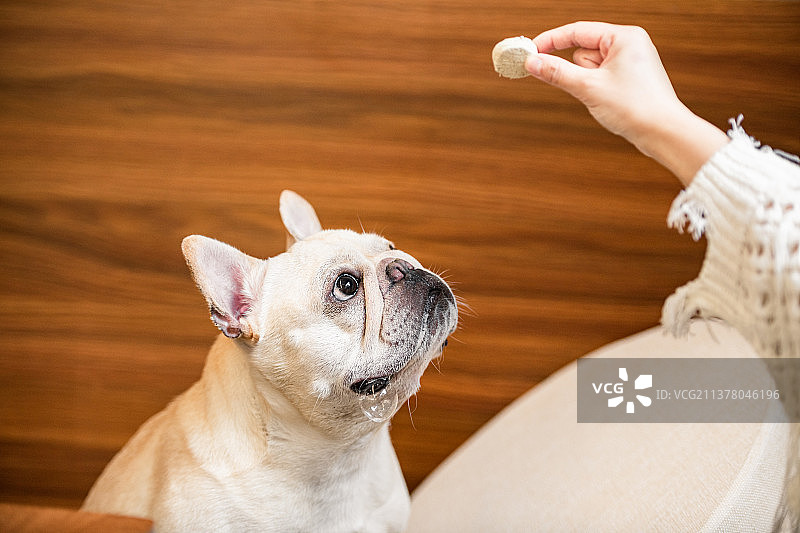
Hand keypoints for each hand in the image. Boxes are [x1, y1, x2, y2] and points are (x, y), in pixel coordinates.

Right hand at [526, 22, 727, 184]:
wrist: (664, 133)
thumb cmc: (636, 107)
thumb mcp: (588, 88)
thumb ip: (557, 73)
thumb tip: (532, 62)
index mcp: (624, 36)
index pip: (578, 31)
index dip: (551, 40)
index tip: (530, 51)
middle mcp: (629, 44)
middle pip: (583, 51)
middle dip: (578, 72)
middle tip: (584, 88)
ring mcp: (630, 62)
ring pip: (590, 68)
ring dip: (588, 84)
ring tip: (605, 98)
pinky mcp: (629, 79)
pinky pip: (600, 78)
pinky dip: (597, 90)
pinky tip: (610, 102)